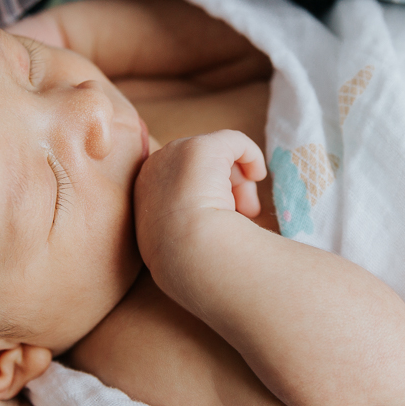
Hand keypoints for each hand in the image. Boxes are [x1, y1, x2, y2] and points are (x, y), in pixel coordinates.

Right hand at [133, 130, 265, 263]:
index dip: (208, 201)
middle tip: (245, 214)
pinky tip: (259, 176)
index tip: (227, 224)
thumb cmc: (189, 264)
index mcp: (145, 198)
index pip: (180, 188)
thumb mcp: (180, 247)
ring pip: (215, 157)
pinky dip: (251, 155)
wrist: (187, 254)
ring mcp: (173, 156)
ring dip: (238, 181)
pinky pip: (233, 141)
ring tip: (249, 209)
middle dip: (226, 189)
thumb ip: (189, 230)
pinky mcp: (199, 147)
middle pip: (197, 170)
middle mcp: (153, 172)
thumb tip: (216, 225)